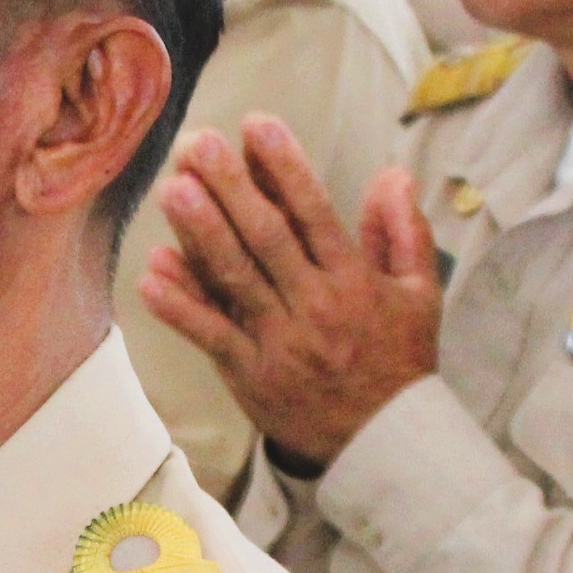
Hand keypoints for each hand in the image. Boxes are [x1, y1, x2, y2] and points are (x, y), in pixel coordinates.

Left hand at [141, 116, 444, 468]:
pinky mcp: (250, 376)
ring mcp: (279, 342)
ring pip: (235, 279)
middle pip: (267, 237)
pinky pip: (211, 336)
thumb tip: (392, 173)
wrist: (384, 446)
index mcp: (355, 282)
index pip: (316, 214)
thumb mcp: (421, 294)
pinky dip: (180, 307)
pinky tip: (151, 273)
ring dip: (200, 233)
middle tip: (198, 144)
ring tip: (172, 189)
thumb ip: (405, 231)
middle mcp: (315, 307)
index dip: (285, 167)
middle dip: (231, 187)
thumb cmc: (399, 363)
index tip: (258, 126)